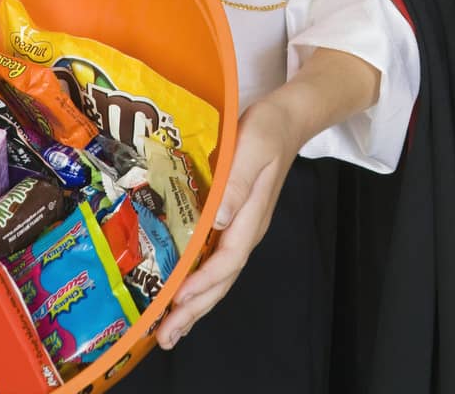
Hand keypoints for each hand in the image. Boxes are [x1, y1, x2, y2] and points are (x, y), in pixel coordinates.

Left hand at [155, 47, 378, 350]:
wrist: (289, 117)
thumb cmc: (269, 128)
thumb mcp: (253, 146)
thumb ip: (237, 182)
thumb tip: (218, 219)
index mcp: (252, 215)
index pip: (227, 259)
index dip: (203, 283)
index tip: (178, 300)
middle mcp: (247, 228)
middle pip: (222, 279)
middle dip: (195, 309)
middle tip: (165, 338)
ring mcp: (242, 226)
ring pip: (218, 275)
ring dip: (195, 303)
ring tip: (170, 329)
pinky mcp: (234, 218)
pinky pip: (215, 260)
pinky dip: (199, 282)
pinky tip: (183, 291)